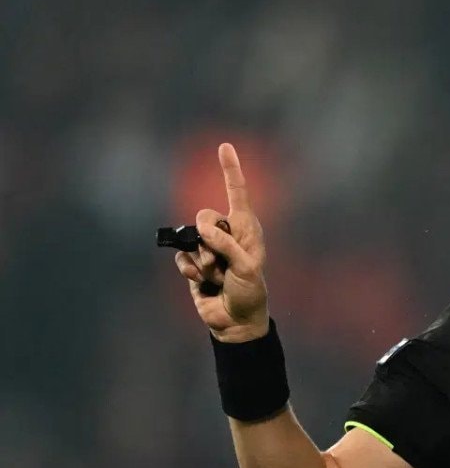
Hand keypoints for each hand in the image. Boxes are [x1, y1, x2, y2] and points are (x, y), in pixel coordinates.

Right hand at [174, 143, 269, 342]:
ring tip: (216, 276)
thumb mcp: (246, 268)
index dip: (231, 170)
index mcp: (247, 229)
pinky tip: (200, 280)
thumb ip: (227, 245)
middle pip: (204, 215)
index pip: (237, 194)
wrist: (236, 321)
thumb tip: (204, 230)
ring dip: (202, 260)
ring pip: (190, 238)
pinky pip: (181, 255)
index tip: (225, 146)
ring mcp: (208, 248)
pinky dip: (188, 269)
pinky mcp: (193, 263)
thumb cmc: (250, 293)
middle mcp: (227, 233)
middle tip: (221, 261)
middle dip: (208, 237)